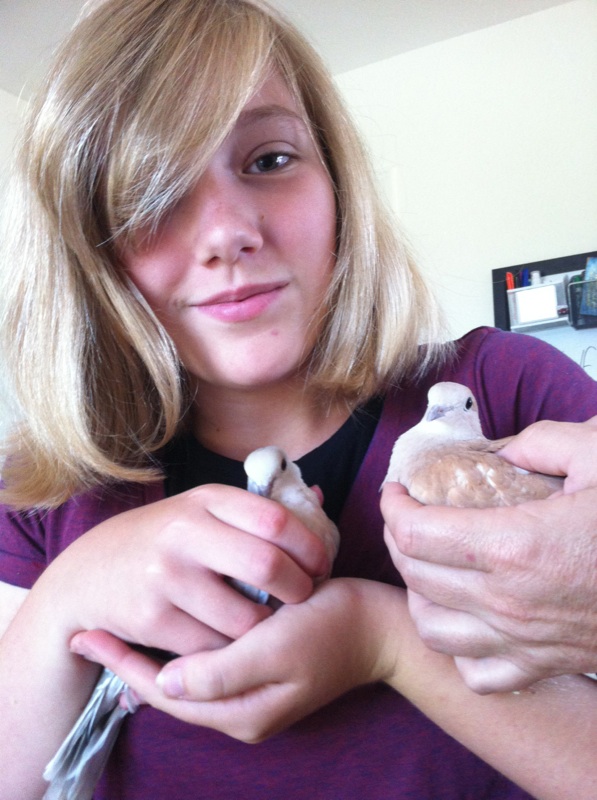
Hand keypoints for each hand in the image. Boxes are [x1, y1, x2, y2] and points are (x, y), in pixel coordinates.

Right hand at [38, 483, 329, 656]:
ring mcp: (166, 576)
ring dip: (265, 629)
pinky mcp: (152, 618)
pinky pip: (213, 648)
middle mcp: (185, 532)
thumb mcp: (201, 510)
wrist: (88, 573)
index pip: (276, 518)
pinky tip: (230, 640)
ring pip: (244, 618)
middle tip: (302, 598)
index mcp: (205, 500)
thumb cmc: (163, 540)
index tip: (320, 565)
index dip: (310, 546)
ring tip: (267, 622)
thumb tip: (321, 500)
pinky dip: (230, 651)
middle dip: (298, 589)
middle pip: (267, 565)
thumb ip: (255, 509)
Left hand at [70, 578, 405, 741]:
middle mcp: (240, 710)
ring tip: (120, 627)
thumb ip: (222, 672)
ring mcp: (251, 692)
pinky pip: (207, 664)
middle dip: (130, 662)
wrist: (378, 627)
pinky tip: (169, 623)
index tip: (90, 635)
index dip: (125, 665)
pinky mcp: (260, 672)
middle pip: (169, 690)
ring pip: (185, 678)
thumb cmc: (331, 629)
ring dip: (153, 654)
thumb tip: (163, 682)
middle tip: (94, 631)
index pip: (165, 694)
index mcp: (241, 711)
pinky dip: (183, 645)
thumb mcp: (277, 649)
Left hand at [381, 417, 596, 692]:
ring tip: (427, 564)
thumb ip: (541, 442)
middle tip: (407, 515)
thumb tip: (499, 452)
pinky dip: (457, 647)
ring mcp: (526, 641)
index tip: (396, 489)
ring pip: (432, 629)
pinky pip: (478, 672)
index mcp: (516, 545)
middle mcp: (510, 600)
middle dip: (397, 539)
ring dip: (417, 593)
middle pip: (416, 575)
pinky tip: (467, 617)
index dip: (393, 506)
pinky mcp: (547, 663)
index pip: (416, 533)